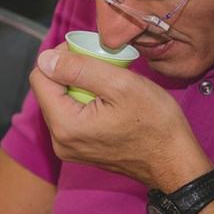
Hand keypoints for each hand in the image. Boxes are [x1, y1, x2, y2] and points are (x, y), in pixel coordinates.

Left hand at [29, 45, 212, 190]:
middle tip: (102, 64)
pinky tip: (109, 99)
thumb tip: (45, 59)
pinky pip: (72, 116)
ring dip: (80, 85)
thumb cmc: (155, 123)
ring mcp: (69, 148)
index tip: (87, 51)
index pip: (39, 77)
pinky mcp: (79, 150)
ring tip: (108, 81)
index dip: (60, 57)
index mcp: (65, 124)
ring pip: (60, 102)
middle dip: (71, 71)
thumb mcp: (120, 85)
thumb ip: (80, 69)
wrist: (174, 162)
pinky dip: (85, 101)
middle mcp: (60, 140)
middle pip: (49, 90)